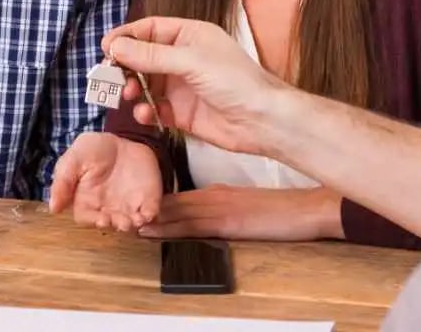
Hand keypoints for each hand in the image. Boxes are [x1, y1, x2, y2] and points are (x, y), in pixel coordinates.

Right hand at [49, 132, 162, 231]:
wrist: (121, 138)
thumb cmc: (93, 150)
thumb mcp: (74, 158)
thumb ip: (63, 181)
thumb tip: (53, 207)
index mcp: (87, 202)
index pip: (87, 218)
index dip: (94, 222)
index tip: (101, 220)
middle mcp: (108, 209)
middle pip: (112, 224)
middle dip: (118, 225)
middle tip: (123, 222)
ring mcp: (129, 206)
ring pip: (131, 223)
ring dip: (135, 225)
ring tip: (137, 220)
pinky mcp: (148, 199)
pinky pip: (150, 212)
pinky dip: (151, 216)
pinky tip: (149, 214)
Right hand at [103, 17, 300, 157]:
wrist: (263, 121)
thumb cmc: (236, 82)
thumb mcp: (190, 61)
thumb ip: (151, 55)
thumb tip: (116, 46)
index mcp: (190, 36)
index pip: (149, 29)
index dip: (126, 36)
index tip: (105, 48)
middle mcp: (184, 59)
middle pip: (143, 57)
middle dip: (125, 66)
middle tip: (110, 77)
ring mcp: (182, 86)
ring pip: (146, 84)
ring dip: (133, 90)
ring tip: (129, 96)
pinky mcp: (182, 112)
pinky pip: (155, 109)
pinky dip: (146, 112)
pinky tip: (146, 115)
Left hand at [138, 185, 344, 241]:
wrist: (307, 209)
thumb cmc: (281, 209)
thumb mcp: (245, 205)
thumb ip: (223, 207)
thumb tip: (199, 215)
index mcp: (216, 191)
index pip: (175, 196)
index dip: (150, 202)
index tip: (126, 206)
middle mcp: (212, 196)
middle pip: (169, 201)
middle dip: (141, 207)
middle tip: (112, 212)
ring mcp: (219, 208)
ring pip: (174, 211)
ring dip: (147, 217)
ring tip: (120, 220)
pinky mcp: (228, 222)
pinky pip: (191, 225)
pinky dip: (167, 226)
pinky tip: (149, 229)